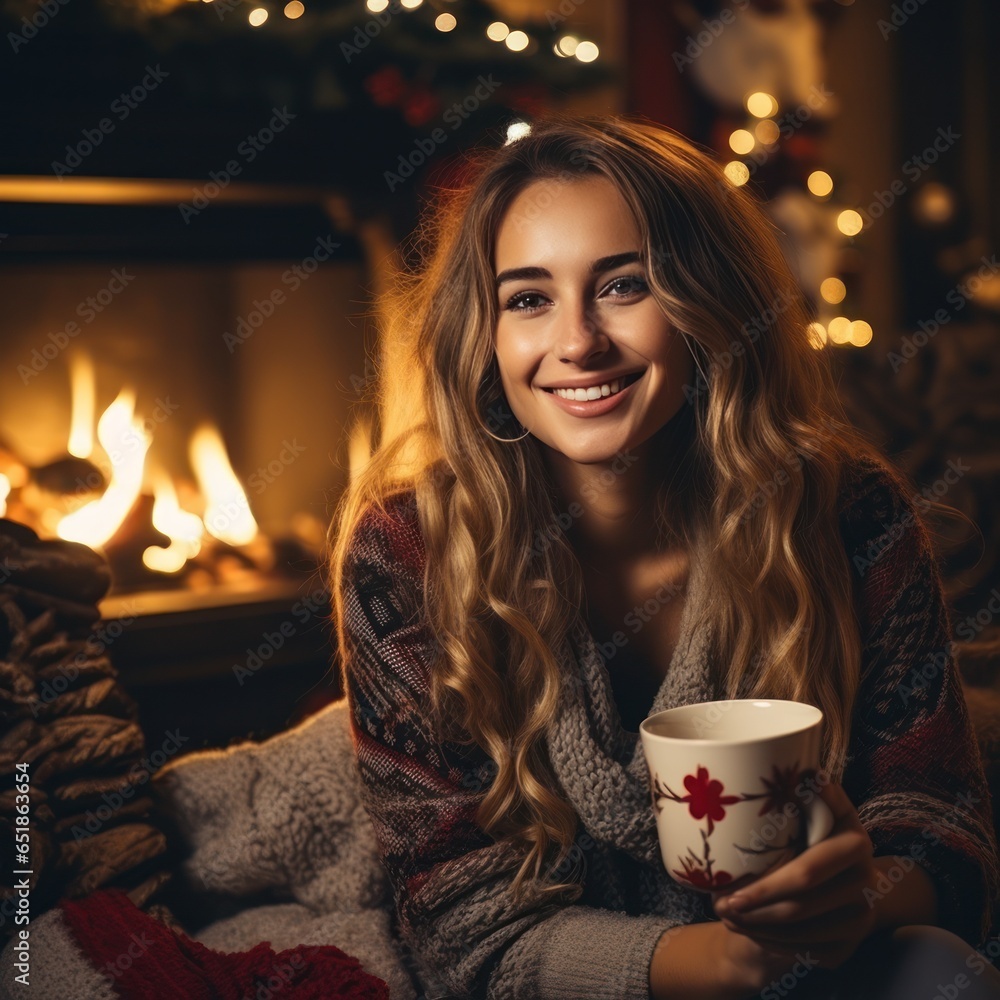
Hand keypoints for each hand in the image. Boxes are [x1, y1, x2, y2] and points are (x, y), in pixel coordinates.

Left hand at [711, 779, 877, 970]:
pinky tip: (749, 930)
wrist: (836, 878)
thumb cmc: (807, 833)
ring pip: (800, 931)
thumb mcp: (808, 807)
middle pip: (800, 905)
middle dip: (753, 907)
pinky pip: (806, 951)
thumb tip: (792, 765)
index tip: (728, 889)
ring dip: (757, 927)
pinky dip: (772, 943)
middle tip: (718, 906)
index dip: (766, 884)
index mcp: (853, 840)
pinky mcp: (849, 944)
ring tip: (726, 915)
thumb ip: (801, 791)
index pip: (807, 871)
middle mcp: (867, 879)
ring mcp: (861, 916)